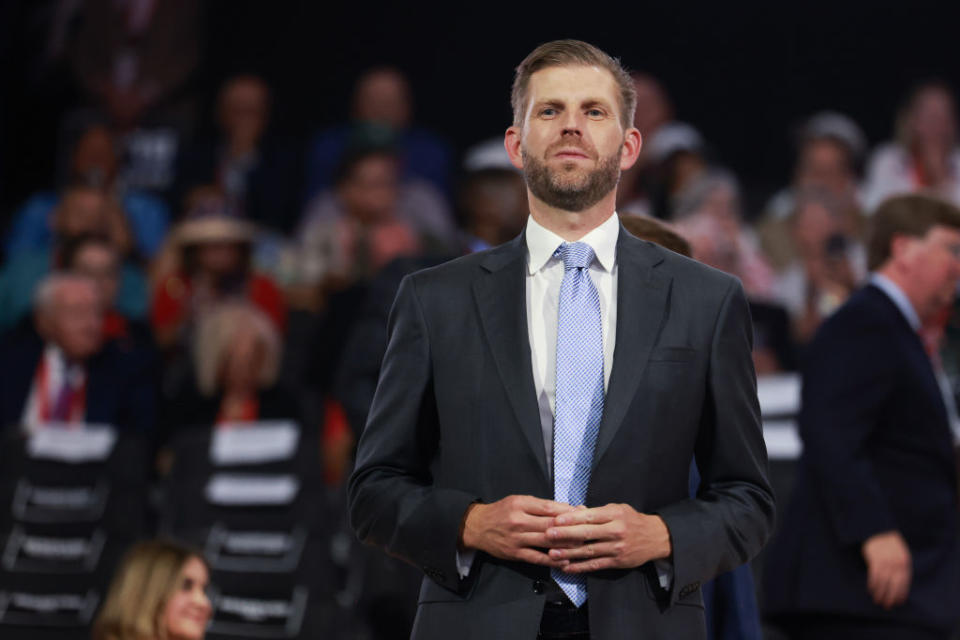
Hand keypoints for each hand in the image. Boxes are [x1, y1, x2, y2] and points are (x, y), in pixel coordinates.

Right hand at [460, 495, 575, 566]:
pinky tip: (565, 560)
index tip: (582, 512)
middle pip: (550, 524)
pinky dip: (552, 560)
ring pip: (546, 541)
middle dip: (570, 527)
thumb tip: (565, 508)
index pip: (549, 507)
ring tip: (581, 545)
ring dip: (566, 544)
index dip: (567, 510)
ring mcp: (517, 538)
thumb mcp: (518, 501)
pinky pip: (537, 557)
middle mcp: (519, 521)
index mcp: (520, 504)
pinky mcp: (515, 553)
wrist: (477, 526)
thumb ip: (539, 505)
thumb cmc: (501, 512)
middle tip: (587, 529)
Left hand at [545, 503, 671, 572]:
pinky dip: (581, 567)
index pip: (590, 516)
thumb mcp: (617, 509)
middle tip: (548, 535)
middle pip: (587, 534)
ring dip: (569, 554)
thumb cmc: (632, 520)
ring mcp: (616, 548)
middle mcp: (616, 531)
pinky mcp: (617, 562)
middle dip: (566, 535)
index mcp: (615, 515)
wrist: (656, 538)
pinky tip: (567, 568)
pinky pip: (596, 565)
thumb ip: (597, 511)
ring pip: (589, 552)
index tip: (556, 520)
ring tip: (552, 554)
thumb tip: (574, 510)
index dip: (572, 518)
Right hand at [862, 531, 911, 608]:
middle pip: (894, 585)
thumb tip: (898, 584)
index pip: (904, 583)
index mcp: (905, 563)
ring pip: (883, 583)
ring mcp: (886, 562)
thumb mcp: (901, 554)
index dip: (901, 594)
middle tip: (886, 605)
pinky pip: (874, 576)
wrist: (879, 530)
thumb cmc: (890, 543)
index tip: (898, 602)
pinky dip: (872, 584)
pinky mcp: (875, 560)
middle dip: (890, 597)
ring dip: (879, 593)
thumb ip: (901, 567)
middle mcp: (897, 564)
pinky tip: (870, 589)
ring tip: (877, 600)